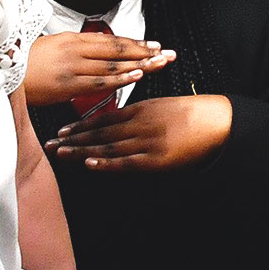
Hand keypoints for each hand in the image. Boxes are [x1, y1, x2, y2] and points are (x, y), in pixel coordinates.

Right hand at [18, 27, 173, 105]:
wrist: (2, 72)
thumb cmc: (26, 63)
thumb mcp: (53, 48)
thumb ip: (77, 51)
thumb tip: (99, 54)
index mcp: (72, 40)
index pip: (110, 41)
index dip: (134, 43)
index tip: (154, 45)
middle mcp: (75, 50)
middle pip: (117, 50)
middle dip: (145, 52)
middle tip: (167, 53)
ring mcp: (72, 67)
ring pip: (112, 65)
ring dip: (139, 64)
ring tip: (160, 63)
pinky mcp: (67, 85)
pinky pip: (98, 82)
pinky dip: (119, 79)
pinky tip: (137, 75)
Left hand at [50, 93, 233, 170]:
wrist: (217, 122)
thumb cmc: (192, 114)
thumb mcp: (163, 106)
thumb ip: (141, 113)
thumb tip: (120, 122)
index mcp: (141, 109)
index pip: (104, 118)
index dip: (81, 125)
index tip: (63, 130)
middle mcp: (139, 123)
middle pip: (100, 132)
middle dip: (74, 138)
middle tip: (51, 143)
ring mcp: (147, 141)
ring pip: (108, 146)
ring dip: (82, 151)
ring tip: (61, 153)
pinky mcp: (156, 159)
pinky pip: (126, 162)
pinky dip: (106, 163)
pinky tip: (89, 163)